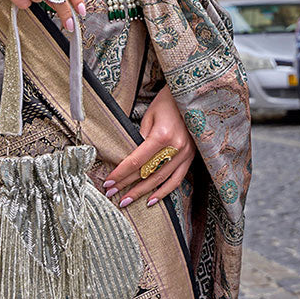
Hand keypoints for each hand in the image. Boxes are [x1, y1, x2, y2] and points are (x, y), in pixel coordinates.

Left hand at [103, 83, 194, 207]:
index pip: (137, 161)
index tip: (109, 183)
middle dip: (127, 185)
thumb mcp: (149, 116)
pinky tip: (151, 200)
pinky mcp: (190, 157)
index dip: (121, 173)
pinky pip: (177, 180)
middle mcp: (175, 148)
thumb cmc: (166, 103)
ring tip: (127, 201)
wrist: (190, 97)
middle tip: (112, 195)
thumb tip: (128, 159)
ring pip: (161, 180)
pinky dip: (164, 191)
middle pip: (147, 173)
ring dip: (142, 193)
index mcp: (162, 136)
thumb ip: (140, 139)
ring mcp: (185, 154)